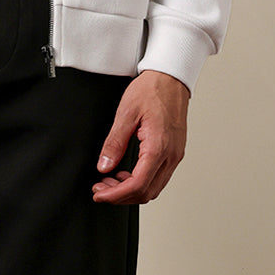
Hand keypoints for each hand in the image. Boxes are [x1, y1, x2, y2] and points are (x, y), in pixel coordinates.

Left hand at [91, 70, 189, 204]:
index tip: (100, 194)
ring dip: (130, 191)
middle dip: (120, 196)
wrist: (171, 78)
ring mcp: (174, 155)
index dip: (116, 195)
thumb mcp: (126, 114)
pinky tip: (124, 174)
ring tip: (109, 182)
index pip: (137, 184)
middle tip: (101, 189)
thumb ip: (114, 143)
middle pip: (146, 192)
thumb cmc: (153, 90)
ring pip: (153, 188)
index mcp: (159, 147)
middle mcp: (171, 155)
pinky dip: (140, 181)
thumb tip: (104, 166)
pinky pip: (157, 177)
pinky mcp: (174, 152)